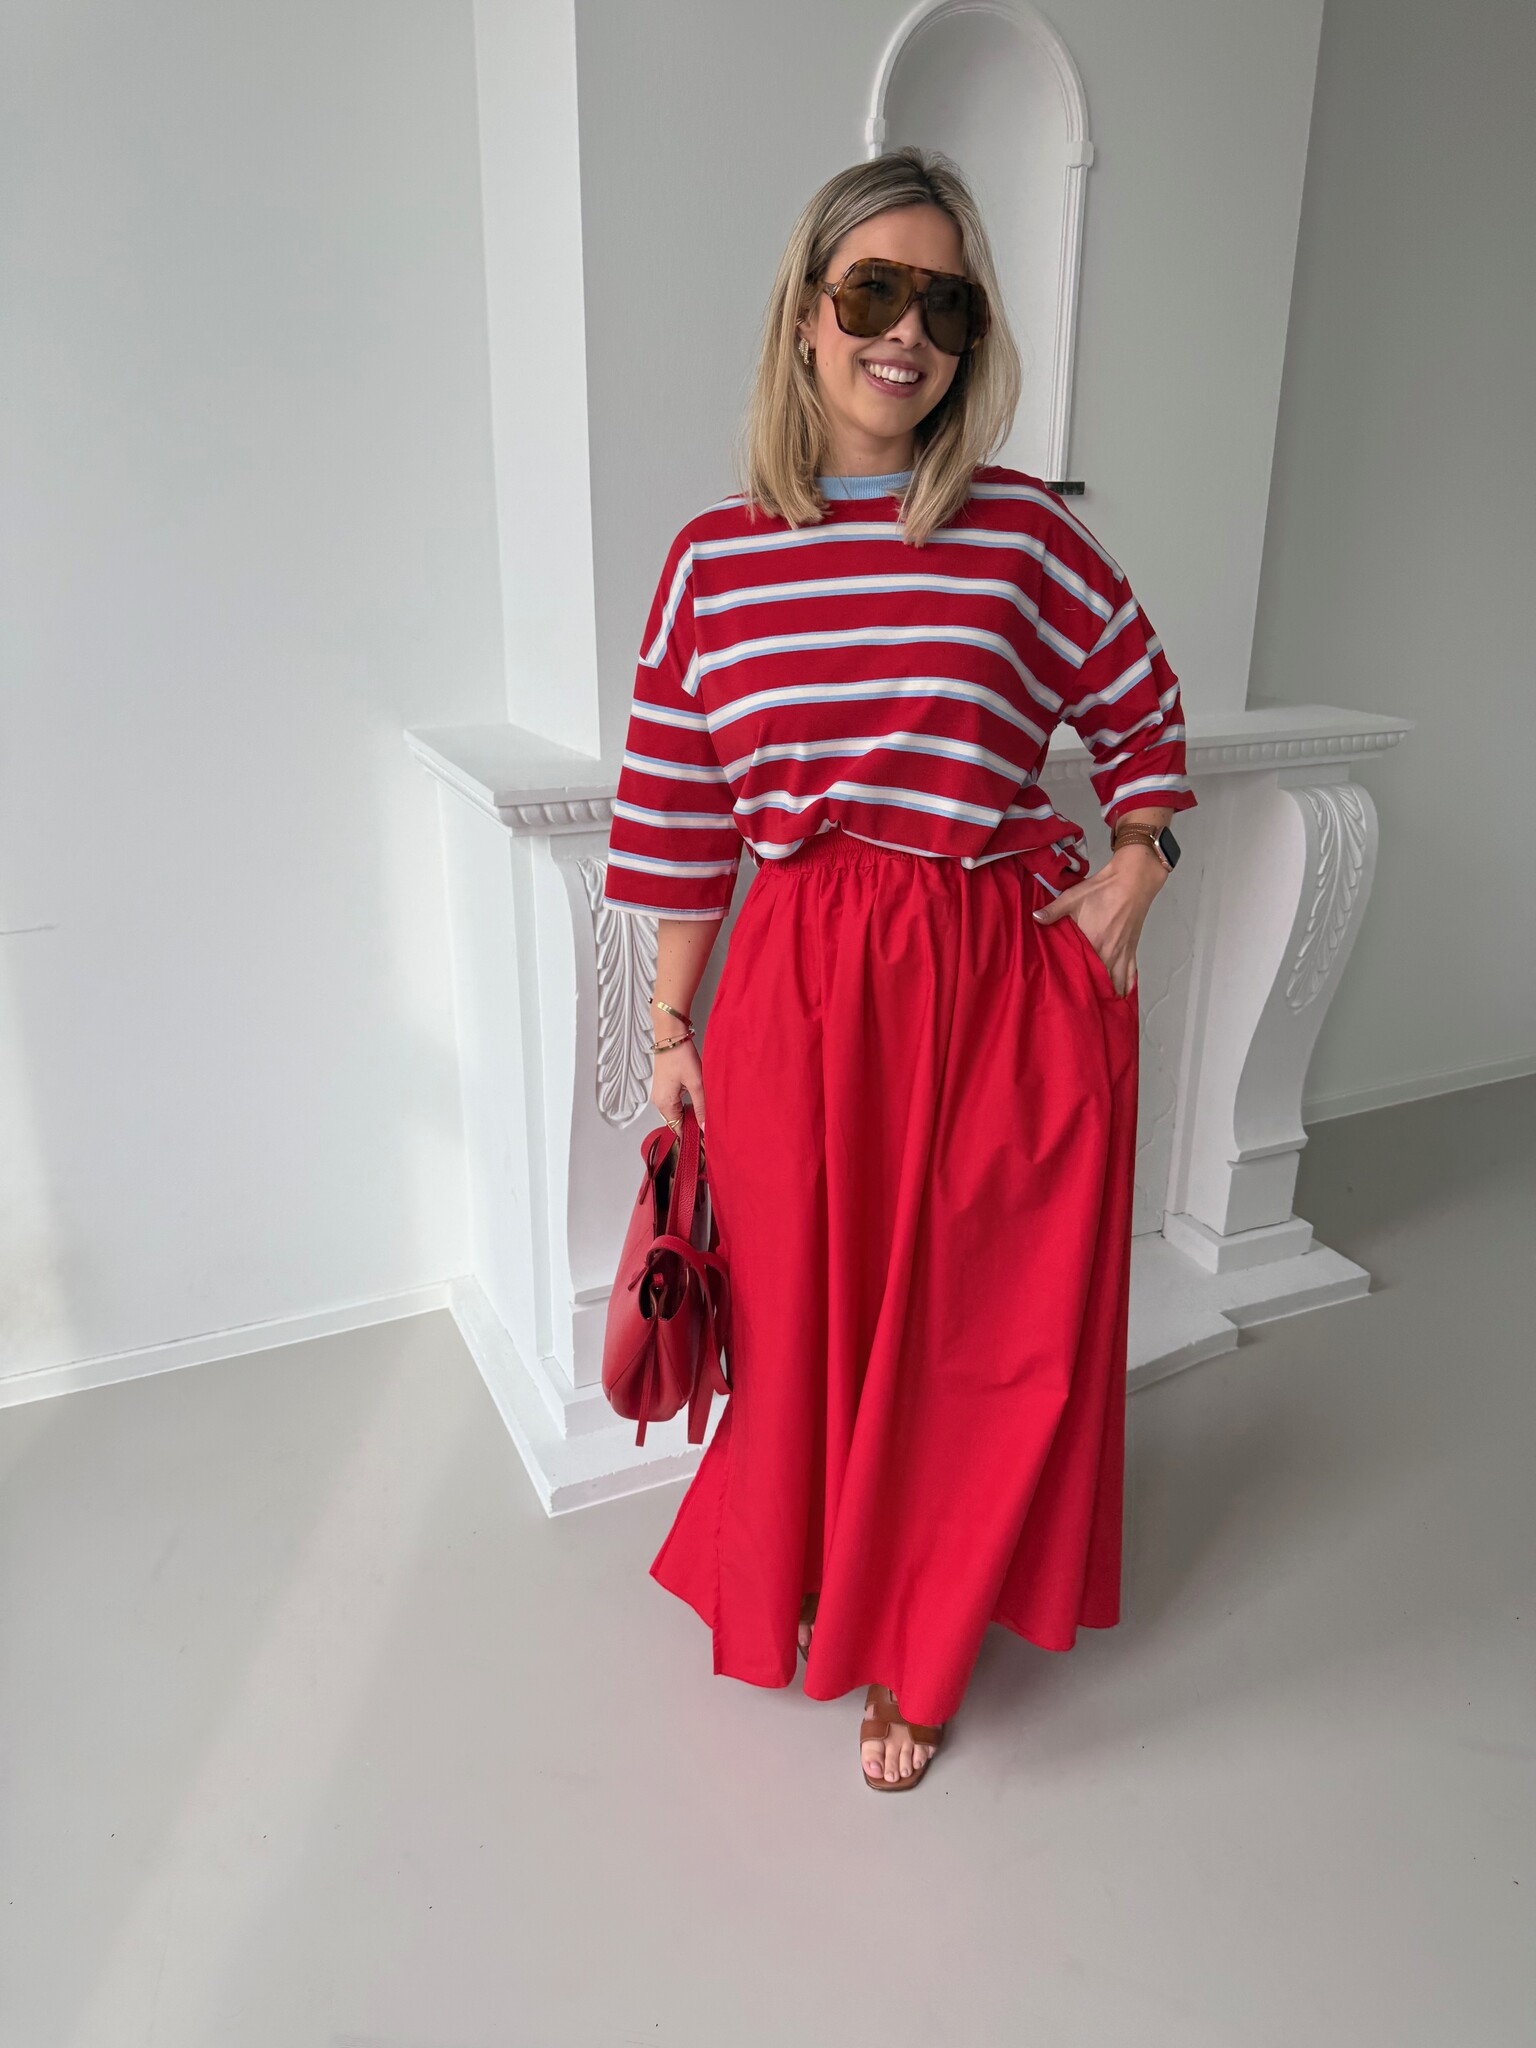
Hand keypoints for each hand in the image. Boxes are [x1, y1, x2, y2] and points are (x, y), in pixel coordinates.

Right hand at [652, 1035, 705, 1132]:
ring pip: (677, 1112)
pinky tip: (697, 1098)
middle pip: (676, 1122)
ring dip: (690, 1113)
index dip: (692, 1133)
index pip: (678, 1129)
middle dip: (692, 1123)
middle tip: (710, 1122)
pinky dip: (686, 1104)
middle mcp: (659, 1102)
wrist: (671, 1036)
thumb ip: (701, 1108)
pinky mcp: (664, 1088)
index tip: (706, 1135)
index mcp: (665, 1104)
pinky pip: (675, 1103)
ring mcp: (660, 1095)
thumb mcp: (696, 1084)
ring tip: (705, 1109)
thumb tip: (706, 1127)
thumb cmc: (680, 1056)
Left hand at [1032, 846, 1164, 997]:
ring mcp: (1122, 953)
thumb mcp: (1072, 898)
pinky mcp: (1132, 949)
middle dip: (1092, 995)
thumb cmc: (1103, 890)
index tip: (1068, 997)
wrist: (1132, 882)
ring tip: (1101, 1008)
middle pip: (1101, 982)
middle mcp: (1109, 952)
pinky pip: (1130, 974)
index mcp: (1094, 943)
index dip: (1075, 986)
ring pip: (1117, 982)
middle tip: (1082, 1008)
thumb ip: (1052, 911)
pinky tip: (1122, 996)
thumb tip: (1034, 917)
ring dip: (1109, 993)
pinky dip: (1126, 985)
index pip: (1082, 972)